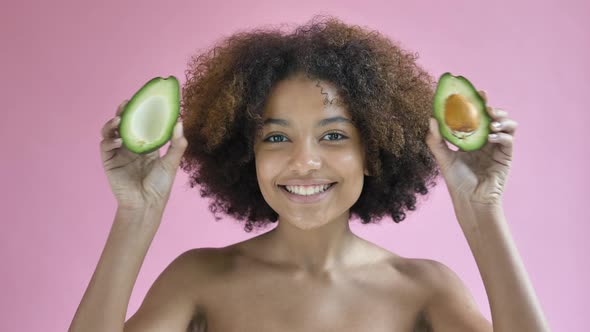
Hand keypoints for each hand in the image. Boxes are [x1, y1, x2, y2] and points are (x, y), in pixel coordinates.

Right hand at [99, 100, 187, 209]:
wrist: (147, 204)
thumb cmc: (160, 185)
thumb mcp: (171, 163)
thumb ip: (177, 144)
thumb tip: (180, 121)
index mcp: (146, 144)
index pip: (141, 123)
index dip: (141, 111)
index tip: (144, 98)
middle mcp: (131, 146)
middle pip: (124, 124)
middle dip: (123, 112)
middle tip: (126, 103)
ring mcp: (118, 153)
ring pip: (110, 132)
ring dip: (112, 123)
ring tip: (119, 119)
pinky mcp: (109, 162)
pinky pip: (105, 147)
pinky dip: (109, 141)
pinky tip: (118, 140)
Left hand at [426, 90, 517, 206]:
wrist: (470, 200)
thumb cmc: (456, 181)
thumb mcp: (442, 158)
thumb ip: (435, 139)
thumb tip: (431, 118)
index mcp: (472, 137)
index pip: (476, 115)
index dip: (478, 102)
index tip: (476, 92)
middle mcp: (486, 140)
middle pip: (494, 117)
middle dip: (492, 107)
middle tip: (485, 104)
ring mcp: (498, 148)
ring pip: (507, 125)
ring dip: (501, 119)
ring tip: (491, 121)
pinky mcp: (506, 157)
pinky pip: (509, 141)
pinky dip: (502, 136)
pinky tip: (492, 137)